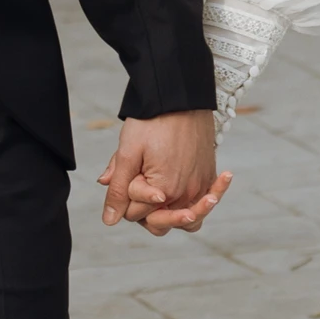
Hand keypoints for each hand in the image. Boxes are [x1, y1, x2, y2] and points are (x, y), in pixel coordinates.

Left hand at [98, 109, 229, 235]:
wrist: (180, 96)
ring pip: (183, 218)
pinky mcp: (209, 176)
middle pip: (159, 221)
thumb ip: (118, 190)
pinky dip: (197, 203)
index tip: (129, 171)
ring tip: (158, 192)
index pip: (135, 214)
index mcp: (165, 191)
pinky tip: (195, 194)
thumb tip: (110, 220)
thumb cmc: (152, 121)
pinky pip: (204, 202)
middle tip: (138, 179)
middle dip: (143, 207)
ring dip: (169, 211)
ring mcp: (201, 186)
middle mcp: (187, 194)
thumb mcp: (128, 153)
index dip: (125, 196)